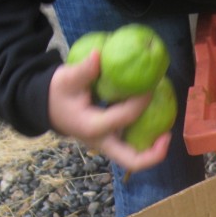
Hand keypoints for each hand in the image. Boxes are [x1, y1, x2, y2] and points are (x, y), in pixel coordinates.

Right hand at [47, 51, 170, 170]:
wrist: (48, 107)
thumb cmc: (58, 92)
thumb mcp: (66, 78)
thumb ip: (83, 69)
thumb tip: (99, 55)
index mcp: (92, 127)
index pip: (125, 117)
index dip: (141, 102)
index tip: (151, 87)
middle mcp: (102, 143)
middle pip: (132, 161)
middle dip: (154, 154)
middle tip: (167, 135)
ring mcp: (107, 146)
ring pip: (134, 159)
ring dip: (152, 150)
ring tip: (166, 132)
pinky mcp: (111, 143)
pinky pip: (132, 148)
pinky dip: (145, 141)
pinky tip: (154, 122)